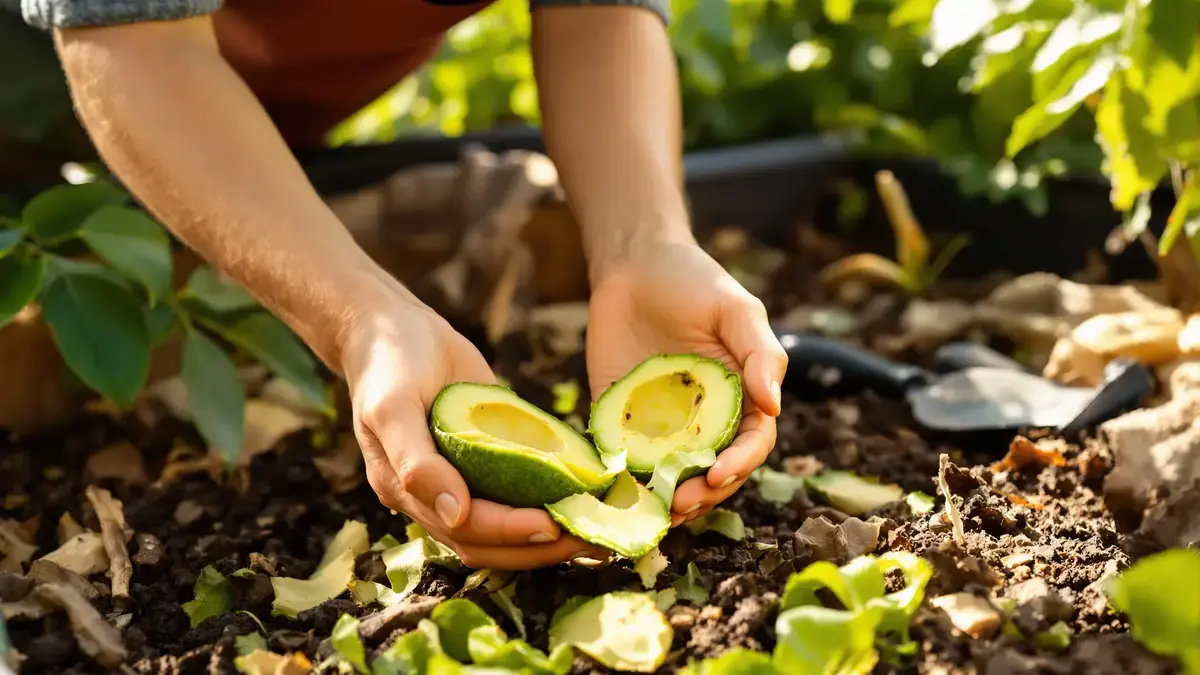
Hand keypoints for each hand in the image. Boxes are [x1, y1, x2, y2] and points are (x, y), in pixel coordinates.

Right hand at [340, 299, 606, 569]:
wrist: (389, 328)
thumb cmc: (388, 363)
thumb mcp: (392, 405)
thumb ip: (416, 462)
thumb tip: (454, 515)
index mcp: (405, 490)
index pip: (466, 529)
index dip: (510, 532)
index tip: (554, 525)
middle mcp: (433, 497)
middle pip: (489, 544)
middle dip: (539, 546)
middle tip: (592, 537)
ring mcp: (459, 481)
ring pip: (503, 531)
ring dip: (548, 537)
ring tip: (596, 531)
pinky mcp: (482, 461)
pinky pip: (514, 494)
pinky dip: (546, 502)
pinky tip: (583, 500)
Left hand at [586, 242, 787, 525]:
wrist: (633, 265)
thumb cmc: (694, 282)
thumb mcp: (735, 309)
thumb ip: (760, 354)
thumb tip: (773, 405)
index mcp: (741, 397)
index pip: (751, 443)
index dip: (740, 463)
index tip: (719, 473)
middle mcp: (705, 419)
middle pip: (714, 471)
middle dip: (704, 493)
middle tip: (682, 502)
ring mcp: (663, 424)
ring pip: (672, 476)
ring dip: (668, 498)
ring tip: (656, 509)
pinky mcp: (620, 421)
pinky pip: (625, 459)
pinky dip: (625, 481)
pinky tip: (617, 490)